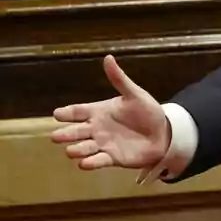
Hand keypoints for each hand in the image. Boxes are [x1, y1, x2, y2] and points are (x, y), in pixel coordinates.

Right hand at [50, 54, 170, 169]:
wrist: (164, 133)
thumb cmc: (147, 112)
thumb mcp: (135, 94)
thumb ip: (119, 79)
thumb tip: (108, 57)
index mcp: (98, 111)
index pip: (77, 111)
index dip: (67, 113)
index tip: (57, 114)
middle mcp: (96, 128)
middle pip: (75, 131)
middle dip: (66, 134)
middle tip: (56, 136)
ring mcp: (102, 144)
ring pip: (83, 148)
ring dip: (76, 150)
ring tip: (71, 150)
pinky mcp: (111, 158)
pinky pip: (98, 161)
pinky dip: (90, 163)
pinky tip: (84, 163)